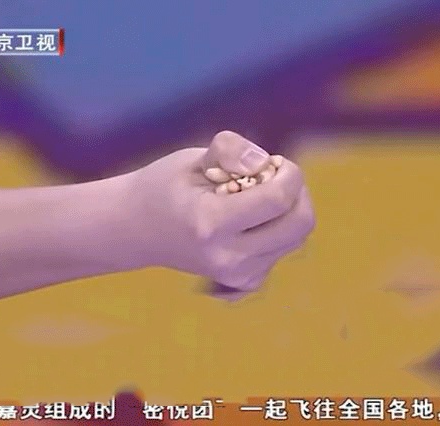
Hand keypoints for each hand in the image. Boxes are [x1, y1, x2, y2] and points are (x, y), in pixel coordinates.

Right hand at [119, 130, 314, 298]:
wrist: (138, 230)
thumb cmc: (167, 187)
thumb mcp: (192, 157)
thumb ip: (230, 151)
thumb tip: (265, 163)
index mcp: (210, 223)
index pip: (279, 198)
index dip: (288, 172)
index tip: (272, 162)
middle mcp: (228, 257)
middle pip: (301, 223)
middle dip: (296, 191)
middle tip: (272, 176)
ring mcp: (238, 276)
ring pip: (298, 236)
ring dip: (288, 208)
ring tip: (256, 196)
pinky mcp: (246, 283)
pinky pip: (285, 249)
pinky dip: (278, 227)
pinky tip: (250, 219)